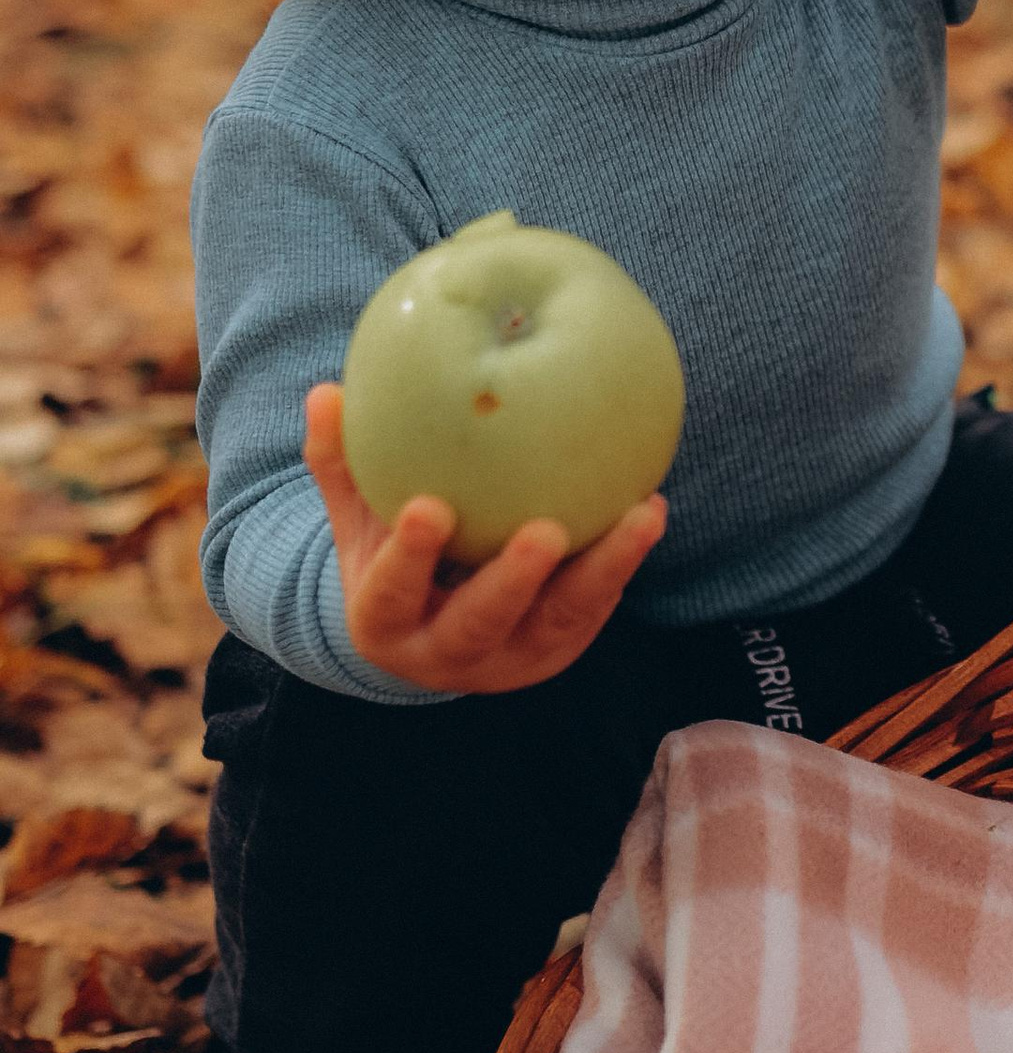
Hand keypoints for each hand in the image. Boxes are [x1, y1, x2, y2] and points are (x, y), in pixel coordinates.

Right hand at [304, 380, 665, 695]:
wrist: (430, 630)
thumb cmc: (388, 555)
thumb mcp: (356, 518)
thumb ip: (341, 462)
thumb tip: (326, 391)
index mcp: (385, 624)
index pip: (391, 595)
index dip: (408, 559)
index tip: (430, 508)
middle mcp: (446, 654)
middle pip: (480, 624)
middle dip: (512, 583)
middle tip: (545, 532)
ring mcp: (510, 660)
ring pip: (560, 621)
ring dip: (604, 570)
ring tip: (641, 515)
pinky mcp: (558, 650)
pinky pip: (595, 609)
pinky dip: (621, 564)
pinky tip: (646, 511)